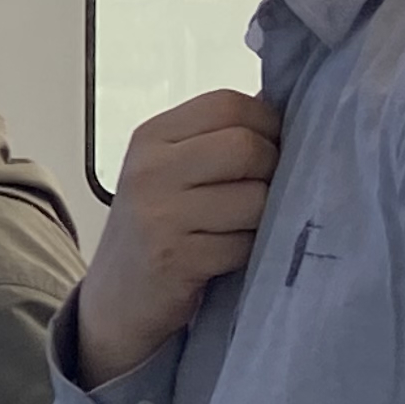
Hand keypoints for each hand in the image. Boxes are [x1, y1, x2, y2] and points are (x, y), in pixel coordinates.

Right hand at [71, 88, 281, 385]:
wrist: (116, 299)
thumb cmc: (157, 229)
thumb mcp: (171, 170)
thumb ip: (217, 139)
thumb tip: (289, 112)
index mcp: (152, 137)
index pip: (229, 104)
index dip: (266, 124)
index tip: (270, 150)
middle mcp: (151, 169)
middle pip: (246, 146)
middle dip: (272, 170)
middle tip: (262, 193)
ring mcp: (160, 214)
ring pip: (255, 197)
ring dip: (264, 217)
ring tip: (243, 228)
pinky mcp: (175, 258)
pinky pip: (245, 243)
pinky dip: (250, 252)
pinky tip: (230, 257)